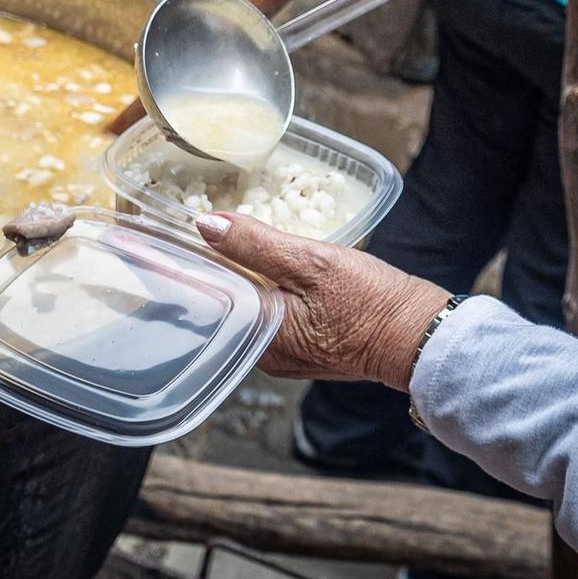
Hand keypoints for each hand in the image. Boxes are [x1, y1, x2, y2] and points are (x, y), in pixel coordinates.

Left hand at [195, 213, 451, 389]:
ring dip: (239, 275)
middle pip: (224, 301)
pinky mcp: (302, 348)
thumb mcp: (313, 262)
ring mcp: (282, 354)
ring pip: (247, 305)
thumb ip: (256, 244)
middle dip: (211, 266)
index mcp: (258, 335)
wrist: (418, 336)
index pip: (207, 295)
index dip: (184, 264)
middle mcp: (262, 354)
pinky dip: (264, 287)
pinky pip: (269, 313)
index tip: (159, 240)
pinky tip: (267, 262)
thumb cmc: (372, 301)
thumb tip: (206, 224)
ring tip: (226, 238)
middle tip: (196, 227)